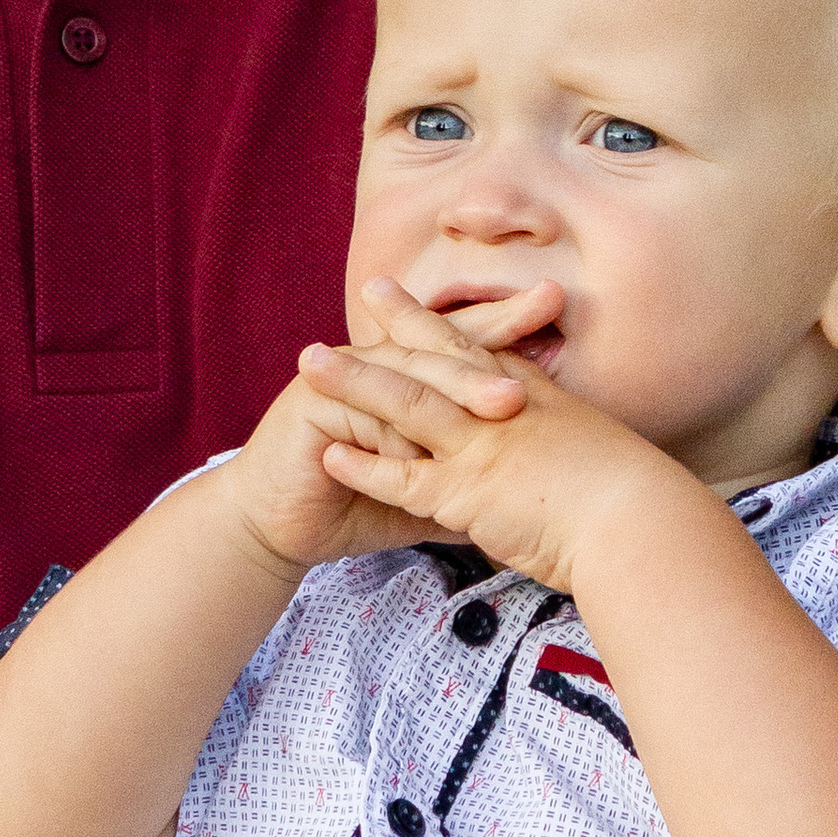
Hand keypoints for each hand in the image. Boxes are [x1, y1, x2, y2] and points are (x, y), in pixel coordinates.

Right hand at [215, 282, 547, 570]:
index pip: (464, 343)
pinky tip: (429, 440)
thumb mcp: (426, 494)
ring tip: (507, 399)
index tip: (558, 308)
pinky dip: (397, 428)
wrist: (280, 528)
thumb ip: (467, 481)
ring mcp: (344, 378)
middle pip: (444, 340)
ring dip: (458, 384)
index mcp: (407, 377)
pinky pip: (366, 410)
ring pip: (411, 371)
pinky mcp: (314, 404)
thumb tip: (528, 491)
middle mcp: (378, 365)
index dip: (509, 326)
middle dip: (498, 328)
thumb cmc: (352, 506)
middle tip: (547, 313)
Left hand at [298, 282, 689, 596]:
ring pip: (406, 404)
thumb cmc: (633, 505)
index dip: (444, 322)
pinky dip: (366, 466)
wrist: (639, 525)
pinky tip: (330, 455)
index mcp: (536, 400)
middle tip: (368, 289)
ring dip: (356, 383)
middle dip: (397, 325)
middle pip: (438, 357)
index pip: (481, 349)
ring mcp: (482, 447)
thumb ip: (558, 457)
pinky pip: (404, 477)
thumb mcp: (597, 461)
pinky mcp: (468, 492)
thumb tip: (545, 470)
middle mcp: (503, 413)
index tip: (415, 294)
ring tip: (311, 364)